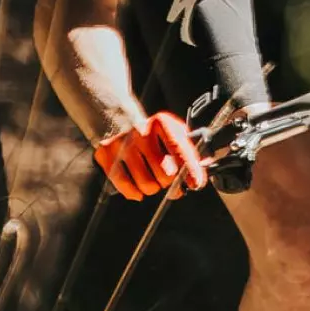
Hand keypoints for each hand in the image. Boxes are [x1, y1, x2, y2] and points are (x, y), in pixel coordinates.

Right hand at [93, 112, 208, 200]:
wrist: (117, 118)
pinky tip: (138, 190)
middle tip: (168, 179)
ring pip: (147, 184)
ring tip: (152, 180)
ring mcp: (122, 144)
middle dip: (170, 182)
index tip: (196, 183)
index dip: (191, 170)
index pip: (180, 149)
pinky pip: (125, 185)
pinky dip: (134, 192)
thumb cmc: (150, 131)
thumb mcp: (171, 131)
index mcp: (161, 122)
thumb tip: (203, 170)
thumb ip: (187, 149)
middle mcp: (141, 131)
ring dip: (153, 188)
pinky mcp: (106, 155)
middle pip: (165, 173)